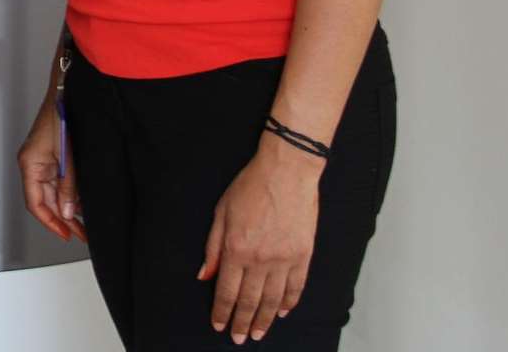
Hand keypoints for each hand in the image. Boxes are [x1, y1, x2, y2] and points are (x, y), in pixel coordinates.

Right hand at [18, 93, 84, 241]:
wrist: (66, 90)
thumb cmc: (61, 114)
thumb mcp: (68, 156)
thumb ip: (67, 186)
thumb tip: (66, 212)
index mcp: (30, 164)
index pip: (35, 203)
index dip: (50, 222)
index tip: (65, 235)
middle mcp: (33, 164)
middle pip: (44, 201)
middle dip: (62, 219)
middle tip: (80, 234)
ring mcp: (42, 160)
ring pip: (52, 193)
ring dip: (66, 208)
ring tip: (84, 223)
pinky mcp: (52, 155)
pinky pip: (57, 181)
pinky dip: (68, 194)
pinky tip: (80, 202)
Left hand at [199, 138, 321, 343]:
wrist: (286, 172)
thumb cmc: (250, 187)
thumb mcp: (220, 213)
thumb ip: (212, 248)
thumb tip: (204, 276)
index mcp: (236, 249)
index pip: (227, 291)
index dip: (222, 311)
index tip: (219, 325)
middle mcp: (260, 260)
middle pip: (249, 300)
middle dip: (242, 322)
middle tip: (239, 338)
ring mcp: (284, 259)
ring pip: (273, 299)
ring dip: (264, 319)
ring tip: (258, 333)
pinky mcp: (303, 255)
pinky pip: (296, 287)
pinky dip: (289, 302)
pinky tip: (281, 312)